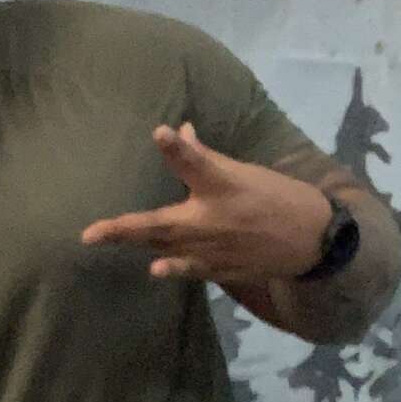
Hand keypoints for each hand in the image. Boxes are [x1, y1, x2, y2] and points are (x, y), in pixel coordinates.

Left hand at [80, 123, 334, 283]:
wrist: (311, 240)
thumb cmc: (275, 197)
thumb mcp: (245, 171)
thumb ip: (204, 157)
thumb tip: (177, 132)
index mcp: (223, 185)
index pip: (197, 162)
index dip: (179, 147)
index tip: (163, 131)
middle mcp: (213, 218)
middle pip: (161, 222)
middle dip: (123, 227)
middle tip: (89, 233)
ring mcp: (213, 248)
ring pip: (166, 247)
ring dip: (135, 243)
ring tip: (101, 239)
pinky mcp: (220, 269)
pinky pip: (189, 269)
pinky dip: (173, 269)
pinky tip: (155, 270)